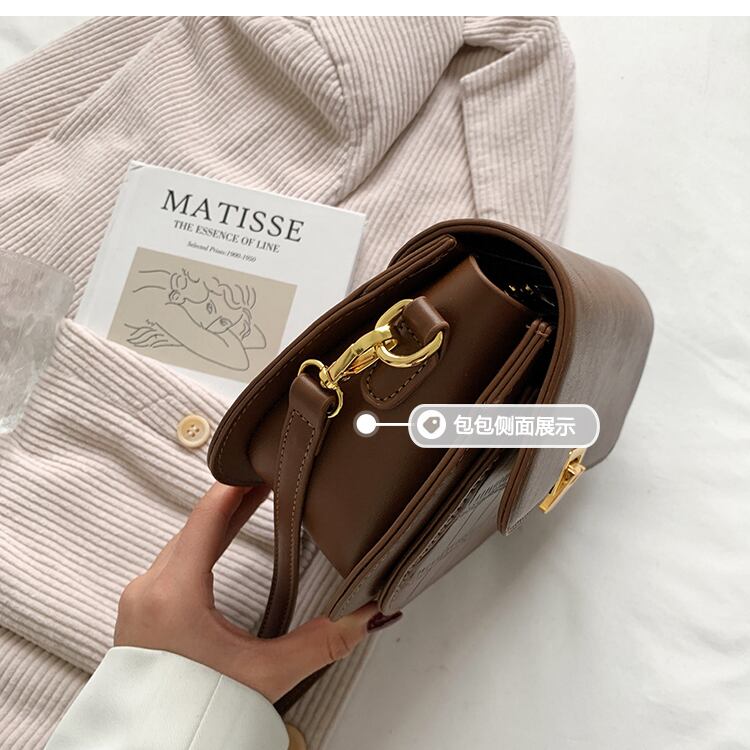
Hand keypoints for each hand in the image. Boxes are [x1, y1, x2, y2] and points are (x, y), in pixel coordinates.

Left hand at [114, 482, 399, 702]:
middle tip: (265, 480)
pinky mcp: (139, 614)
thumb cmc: (197, 712)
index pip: (206, 517)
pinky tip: (216, 546)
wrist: (153, 748)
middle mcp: (151, 590)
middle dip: (233, 501)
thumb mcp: (266, 673)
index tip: (259, 466)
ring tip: (246, 505)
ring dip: (215, 524)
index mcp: (175, 594)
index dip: (235, 487)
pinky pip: (171, 563)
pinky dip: (198, 546)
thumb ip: (321, 642)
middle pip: (196, 525)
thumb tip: (364, 616)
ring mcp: (140, 601)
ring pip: (181, 544)